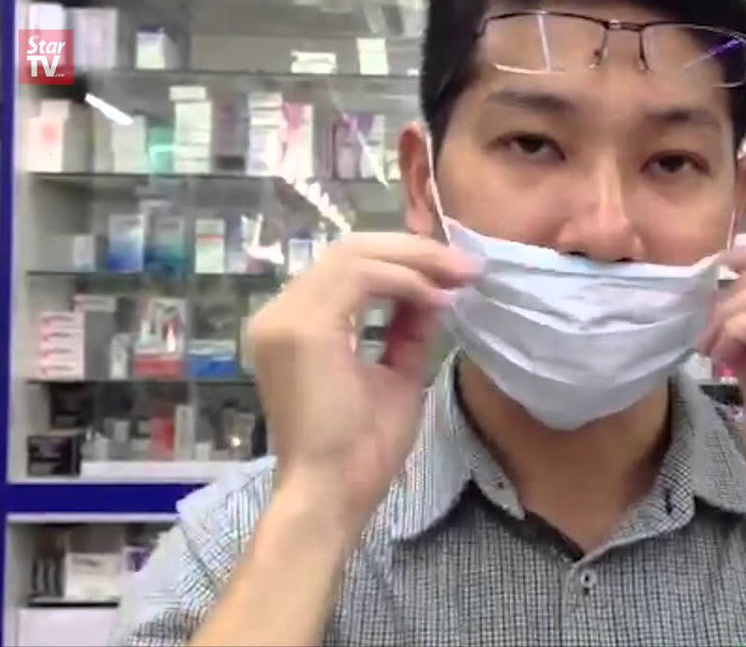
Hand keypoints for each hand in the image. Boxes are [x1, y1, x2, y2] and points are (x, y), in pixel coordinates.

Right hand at [244, 233, 478, 525]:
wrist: (333, 495)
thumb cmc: (361, 451)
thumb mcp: (396, 376)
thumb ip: (407, 333)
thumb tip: (435, 293)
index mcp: (295, 326)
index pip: (348, 267)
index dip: (402, 259)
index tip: (453, 271)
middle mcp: (280, 313)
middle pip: (350, 250)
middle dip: (414, 251)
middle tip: (465, 265)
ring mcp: (285, 317)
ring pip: (354, 254)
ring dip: (414, 260)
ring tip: (458, 276)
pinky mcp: (303, 326)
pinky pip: (359, 276)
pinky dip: (404, 279)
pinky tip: (436, 297)